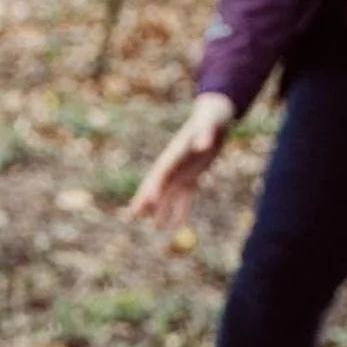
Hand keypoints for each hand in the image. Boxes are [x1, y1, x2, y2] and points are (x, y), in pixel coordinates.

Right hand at [126, 93, 235, 230]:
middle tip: (132, 215)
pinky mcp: (192, 176)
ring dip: (162, 210)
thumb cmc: (211, 119)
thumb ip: (205, 134)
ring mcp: (181, 172)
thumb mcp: (210, 125)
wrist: (214, 117)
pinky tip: (178, 225)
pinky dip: (181, 210)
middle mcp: (173, 166)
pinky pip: (185, 196)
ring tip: (158, 229)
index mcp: (173, 155)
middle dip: (145, 200)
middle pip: (156, 186)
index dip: (153, 188)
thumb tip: (204, 144)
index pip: (160, 174)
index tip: (149, 203)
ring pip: (169, 195)